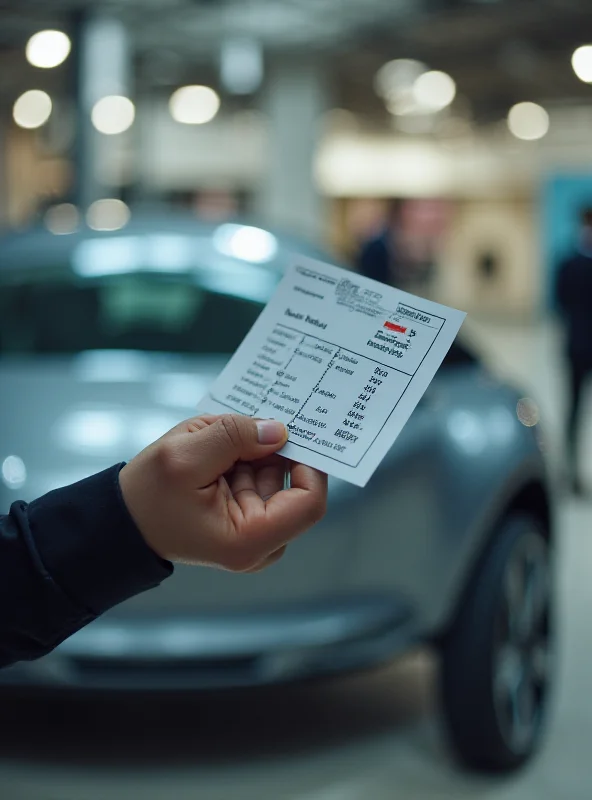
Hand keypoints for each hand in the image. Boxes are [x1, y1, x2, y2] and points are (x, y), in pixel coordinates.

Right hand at [119, 414, 327, 571]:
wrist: (122, 520)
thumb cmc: (147, 496)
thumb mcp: (185, 455)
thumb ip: (235, 436)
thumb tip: (278, 430)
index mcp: (250, 538)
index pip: (309, 501)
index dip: (310, 463)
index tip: (295, 431)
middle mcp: (260, 543)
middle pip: (292, 486)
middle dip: (273, 450)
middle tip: (250, 422)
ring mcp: (253, 534)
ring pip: (274, 477)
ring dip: (253, 452)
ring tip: (216, 441)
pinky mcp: (245, 520)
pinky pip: (259, 481)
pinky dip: (243, 460)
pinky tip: (216, 451)